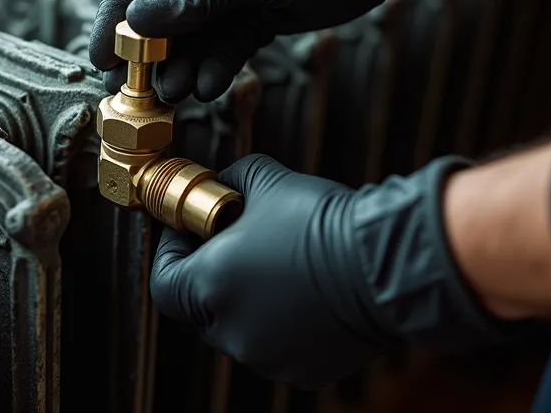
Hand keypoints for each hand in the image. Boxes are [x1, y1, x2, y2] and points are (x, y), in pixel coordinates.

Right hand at [90, 0, 495, 101]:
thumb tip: (135, 23)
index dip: (116, 12)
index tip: (103, 52)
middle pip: (161, 9)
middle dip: (148, 50)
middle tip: (133, 87)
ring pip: (192, 35)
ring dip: (180, 65)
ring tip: (173, 95)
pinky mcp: (256, 16)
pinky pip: (224, 46)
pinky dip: (214, 66)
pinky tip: (206, 87)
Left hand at [151, 154, 515, 389]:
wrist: (387, 263)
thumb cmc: (324, 222)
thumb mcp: (265, 179)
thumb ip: (230, 180)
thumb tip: (221, 185)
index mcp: (209, 288)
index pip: (164, 282)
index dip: (172, 254)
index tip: (188, 234)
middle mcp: (231, 331)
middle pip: (200, 310)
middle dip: (211, 278)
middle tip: (234, 247)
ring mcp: (266, 356)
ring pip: (240, 330)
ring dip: (247, 304)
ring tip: (275, 269)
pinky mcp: (302, 371)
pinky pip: (277, 347)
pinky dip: (281, 325)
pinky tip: (303, 295)